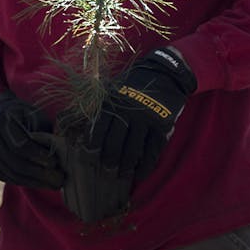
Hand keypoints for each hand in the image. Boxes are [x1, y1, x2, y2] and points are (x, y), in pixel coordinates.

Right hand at [0, 93, 65, 188]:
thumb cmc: (23, 116)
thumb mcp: (34, 116)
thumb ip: (43, 132)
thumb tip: (59, 152)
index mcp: (3, 123)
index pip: (20, 146)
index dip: (39, 156)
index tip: (55, 162)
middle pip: (17, 164)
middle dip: (40, 174)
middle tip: (60, 179)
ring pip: (13, 174)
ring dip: (36, 182)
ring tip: (55, 184)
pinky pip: (8, 178)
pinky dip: (27, 183)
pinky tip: (42, 184)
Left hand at [89, 47, 196, 179]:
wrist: (165, 73)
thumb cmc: (134, 86)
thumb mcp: (115, 91)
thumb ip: (103, 109)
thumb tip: (84, 130)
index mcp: (114, 103)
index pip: (99, 129)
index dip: (92, 146)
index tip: (89, 158)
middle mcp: (128, 112)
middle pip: (115, 143)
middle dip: (109, 161)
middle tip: (106, 172)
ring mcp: (146, 119)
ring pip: (134, 150)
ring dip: (126, 167)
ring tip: (122, 176)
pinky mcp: (162, 125)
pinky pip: (153, 151)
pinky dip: (146, 166)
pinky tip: (140, 174)